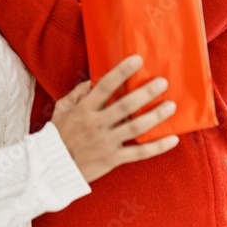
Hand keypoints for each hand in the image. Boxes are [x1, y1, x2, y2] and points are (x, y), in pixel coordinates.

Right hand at [50, 55, 178, 182]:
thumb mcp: (62, 110)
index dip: (122, 71)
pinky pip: (139, 153)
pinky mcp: (113, 159)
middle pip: (126, 106)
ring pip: (136, 128)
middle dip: (146, 93)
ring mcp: (106, 142)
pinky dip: (158, 147)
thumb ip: (77, 93)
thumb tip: (94, 80)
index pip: (105, 86)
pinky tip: (173, 139)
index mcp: (84, 109)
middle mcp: (96, 124)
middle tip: (163, 82)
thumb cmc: (58, 135)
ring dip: (156, 116)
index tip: (138, 60)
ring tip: (171, 106)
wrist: (53, 167)